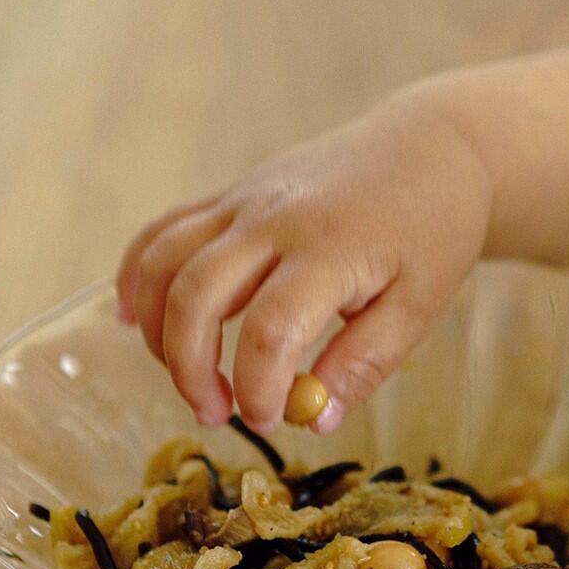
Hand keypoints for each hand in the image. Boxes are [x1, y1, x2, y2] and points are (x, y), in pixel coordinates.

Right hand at [115, 96, 492, 433]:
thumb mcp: (419, 306)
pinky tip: (135, 319)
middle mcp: (274, 218)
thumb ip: (365, 364)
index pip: (271, 330)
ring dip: (158, 329)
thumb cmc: (432, 230)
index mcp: (329, 250)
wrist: (432, 147)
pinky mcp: (230, 194)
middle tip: (215, 414)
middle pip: (197, 295)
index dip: (258, 388)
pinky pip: (163, 231)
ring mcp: (244, 200)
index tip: (267, 420)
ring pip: (164, 261)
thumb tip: (313, 419)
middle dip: (190, 368)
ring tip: (187, 377)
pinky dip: (137, 275)